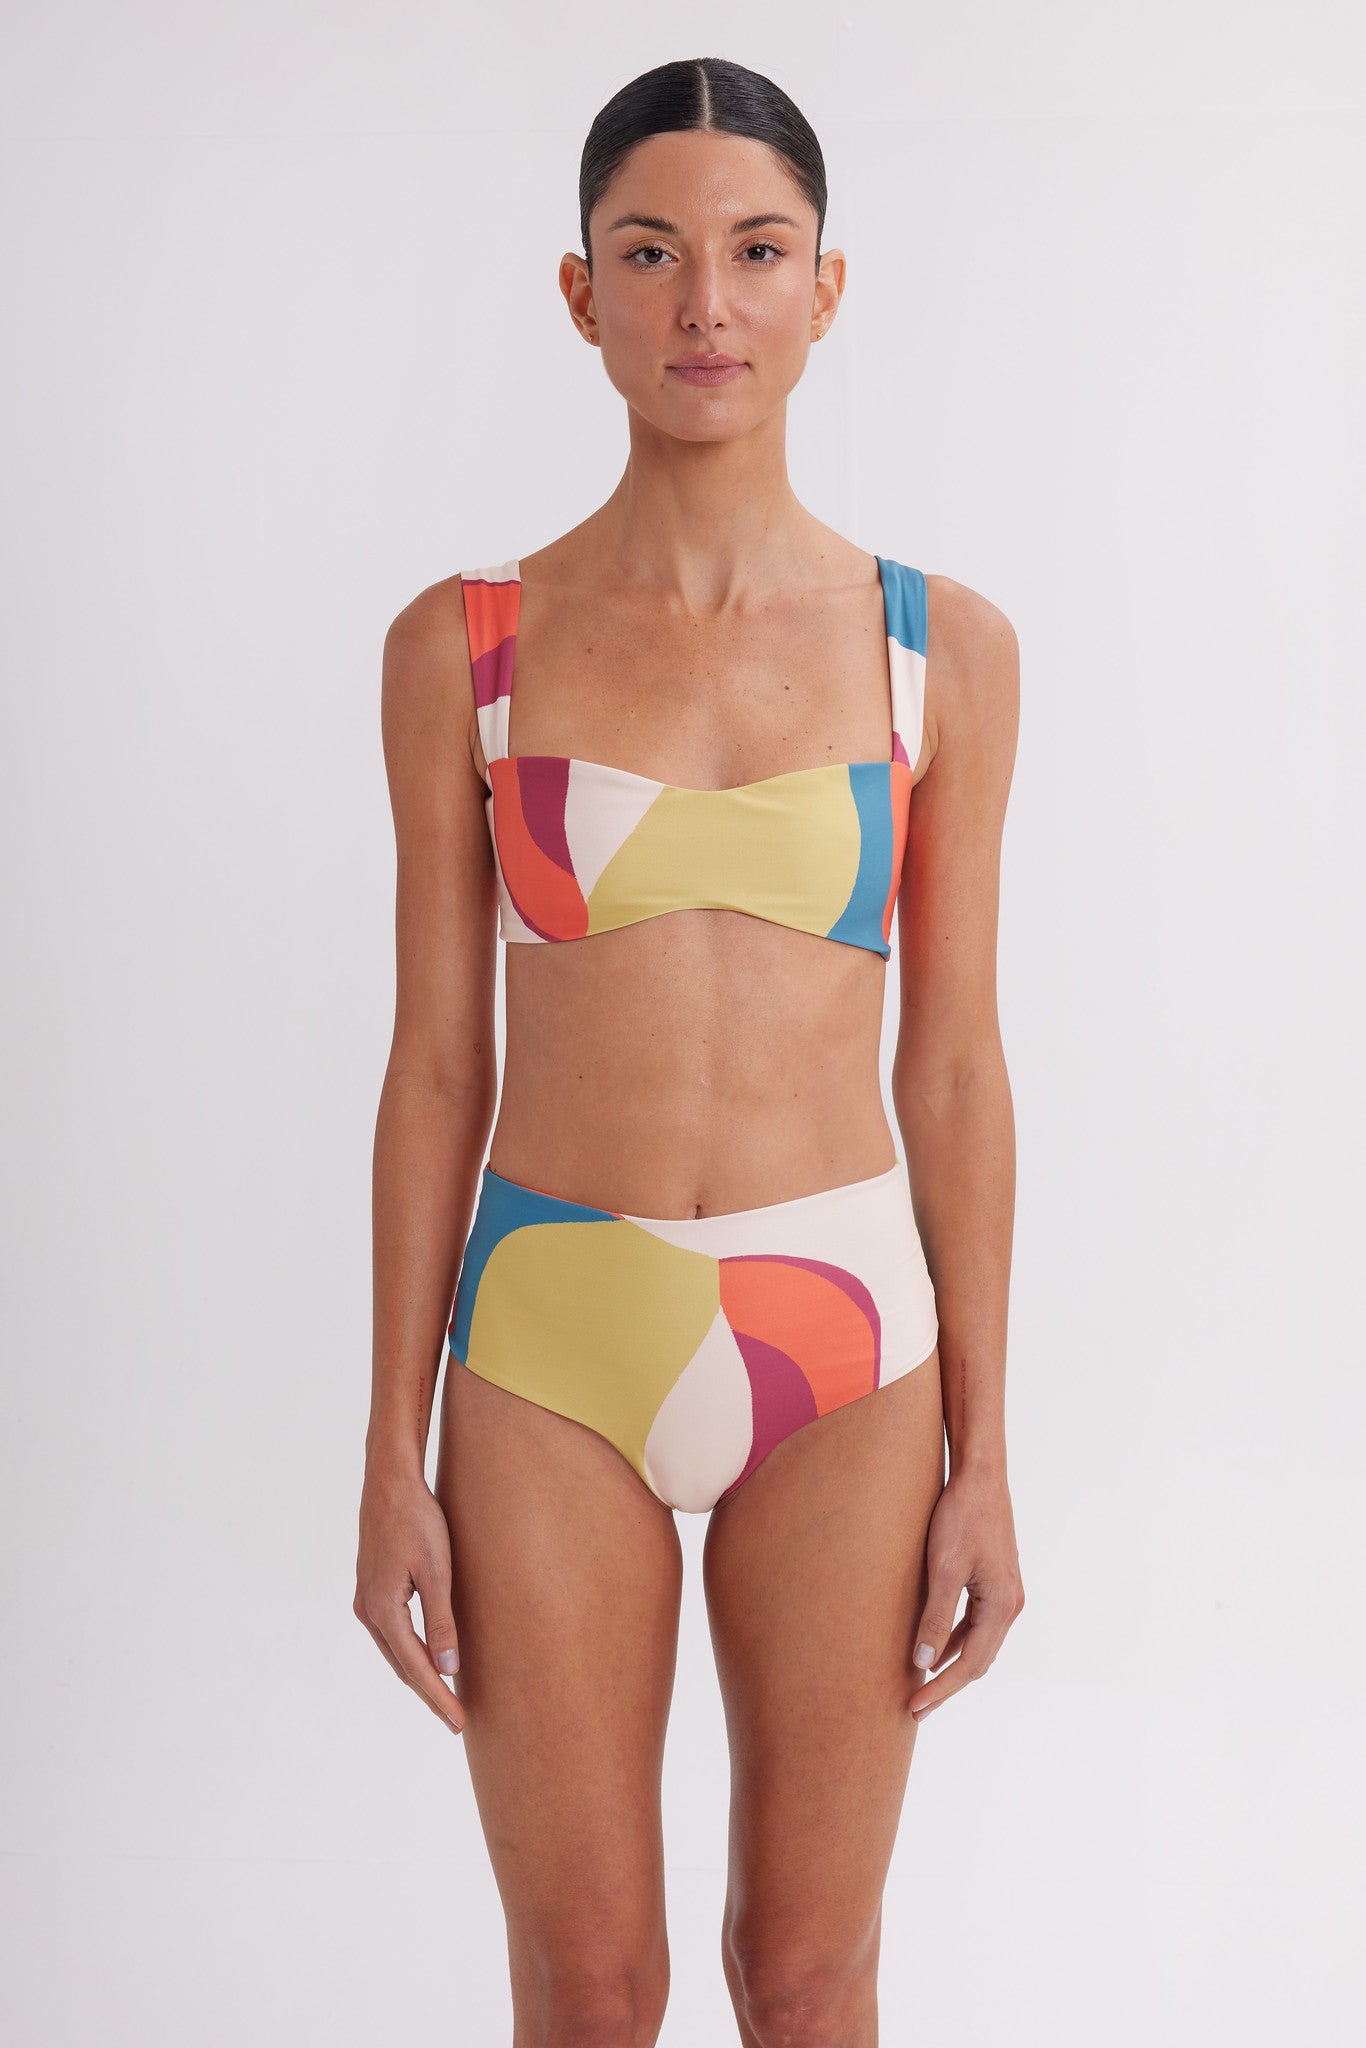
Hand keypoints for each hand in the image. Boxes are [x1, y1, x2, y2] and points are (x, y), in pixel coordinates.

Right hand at [354, 1460, 464, 1734]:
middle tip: (456, 1720)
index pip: (415, 1668)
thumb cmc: (418, 1521)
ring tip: (445, 1697)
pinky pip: (392, 1633)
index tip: (458, 1722)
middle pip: (402, 1665)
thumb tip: (449, 1670)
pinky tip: (426, 1656)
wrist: (390, 1482)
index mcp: (384, 1611)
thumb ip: (442, 1622)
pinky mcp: (371, 1588)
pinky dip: (409, 1651)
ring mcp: (366, 1600)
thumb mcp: (437, 1571)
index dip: (438, 1697)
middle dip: (430, 1693)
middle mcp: (368, 1611)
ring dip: (419, 1673)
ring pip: (396, 1650)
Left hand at [909, 1462, 1023, 1718]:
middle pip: (978, 1660)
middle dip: (947, 1684)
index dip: (942, 1689)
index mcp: (1002, 1607)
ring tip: (923, 1685)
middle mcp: (1010, 1605)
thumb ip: (935, 1617)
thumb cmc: (961, 1518)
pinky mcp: (993, 1581)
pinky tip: (934, 1647)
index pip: (970, 1664)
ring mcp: (1004, 1593)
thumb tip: (923, 1663)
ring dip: (951, 1664)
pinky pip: (975, 1624)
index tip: (915, 1708)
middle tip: (915, 1707)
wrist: (979, 1476)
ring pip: (977, 1643)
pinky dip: (955, 1640)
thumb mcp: (943, 1569)